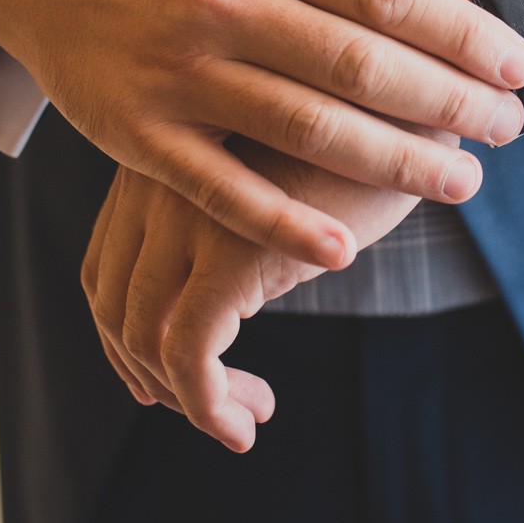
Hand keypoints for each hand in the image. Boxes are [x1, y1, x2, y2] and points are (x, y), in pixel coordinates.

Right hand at [0, 0, 523, 269]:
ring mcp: (179, 69)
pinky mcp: (138, 132)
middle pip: (362, 63)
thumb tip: (442, 9)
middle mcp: (225, 1)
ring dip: (397, 163)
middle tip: (505, 129)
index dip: (461, 34)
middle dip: (449, 102)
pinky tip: (344, 249)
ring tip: (460, 182)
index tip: (515, 65)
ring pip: (307, 128)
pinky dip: (287, 223)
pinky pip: (224, 188)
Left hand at [81, 132, 433, 449]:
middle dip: (148, 374)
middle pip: (114, 304)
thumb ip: (238, 222)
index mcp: (163, 159)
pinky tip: (249, 423)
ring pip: (145, 339)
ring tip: (246, 419)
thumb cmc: (361, 133)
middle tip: (209, 408)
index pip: (107, 266)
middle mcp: (157, 184)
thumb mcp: (276, 174)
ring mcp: (186, 217)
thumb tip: (230, 312)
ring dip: (187, 401)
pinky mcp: (228, 253)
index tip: (164, 378)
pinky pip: (190, 355)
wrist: (417, 99)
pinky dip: (209, 406)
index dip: (124, 334)